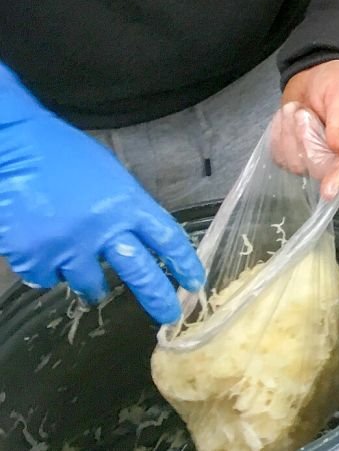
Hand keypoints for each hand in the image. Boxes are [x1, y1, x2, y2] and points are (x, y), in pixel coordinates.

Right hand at [0, 65, 203, 324]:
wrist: (14, 148)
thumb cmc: (62, 154)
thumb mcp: (108, 176)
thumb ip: (123, 208)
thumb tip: (132, 234)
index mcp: (128, 203)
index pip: (168, 238)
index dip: (184, 263)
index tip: (194, 283)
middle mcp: (104, 229)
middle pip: (141, 273)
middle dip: (158, 298)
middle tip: (169, 316)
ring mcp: (69, 247)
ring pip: (90, 285)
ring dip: (90, 286)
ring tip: (88, 281)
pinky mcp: (35, 258)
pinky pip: (48, 278)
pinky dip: (47, 270)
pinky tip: (43, 249)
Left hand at [281, 60, 338, 199]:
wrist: (318, 72)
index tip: (329, 190)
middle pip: (321, 166)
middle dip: (305, 138)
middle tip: (303, 111)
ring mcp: (321, 160)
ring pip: (298, 163)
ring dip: (290, 133)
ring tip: (298, 110)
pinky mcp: (299, 157)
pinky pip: (282, 156)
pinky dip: (280, 135)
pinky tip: (289, 119)